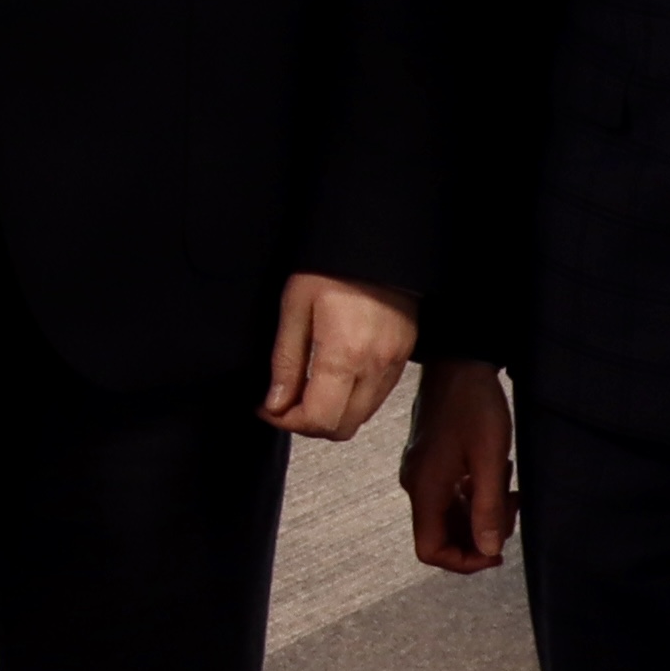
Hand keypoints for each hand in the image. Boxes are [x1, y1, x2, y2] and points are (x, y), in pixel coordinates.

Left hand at [258, 271, 418, 439]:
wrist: (377, 242)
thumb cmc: (332, 266)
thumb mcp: (294, 306)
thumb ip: (285, 361)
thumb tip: (274, 403)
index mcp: (344, 354)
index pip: (319, 419)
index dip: (287, 422)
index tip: (268, 408)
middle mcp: (374, 367)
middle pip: (342, 428)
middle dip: (307, 424)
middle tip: (283, 403)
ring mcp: (393, 365)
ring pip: (361, 418)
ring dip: (330, 415)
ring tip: (304, 390)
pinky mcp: (402, 358)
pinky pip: (375, 399)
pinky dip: (350, 401)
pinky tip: (331, 379)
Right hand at [403, 358, 513, 573]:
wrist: (458, 361)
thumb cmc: (473, 405)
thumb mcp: (490, 459)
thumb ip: (488, 508)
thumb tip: (490, 549)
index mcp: (425, 489)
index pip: (430, 550)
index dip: (463, 561)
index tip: (496, 551)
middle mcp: (417, 486)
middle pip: (441, 535)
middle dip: (480, 534)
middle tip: (510, 510)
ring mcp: (423, 473)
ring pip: (449, 515)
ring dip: (481, 512)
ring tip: (508, 489)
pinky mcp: (431, 461)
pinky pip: (451, 495)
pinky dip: (475, 496)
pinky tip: (497, 476)